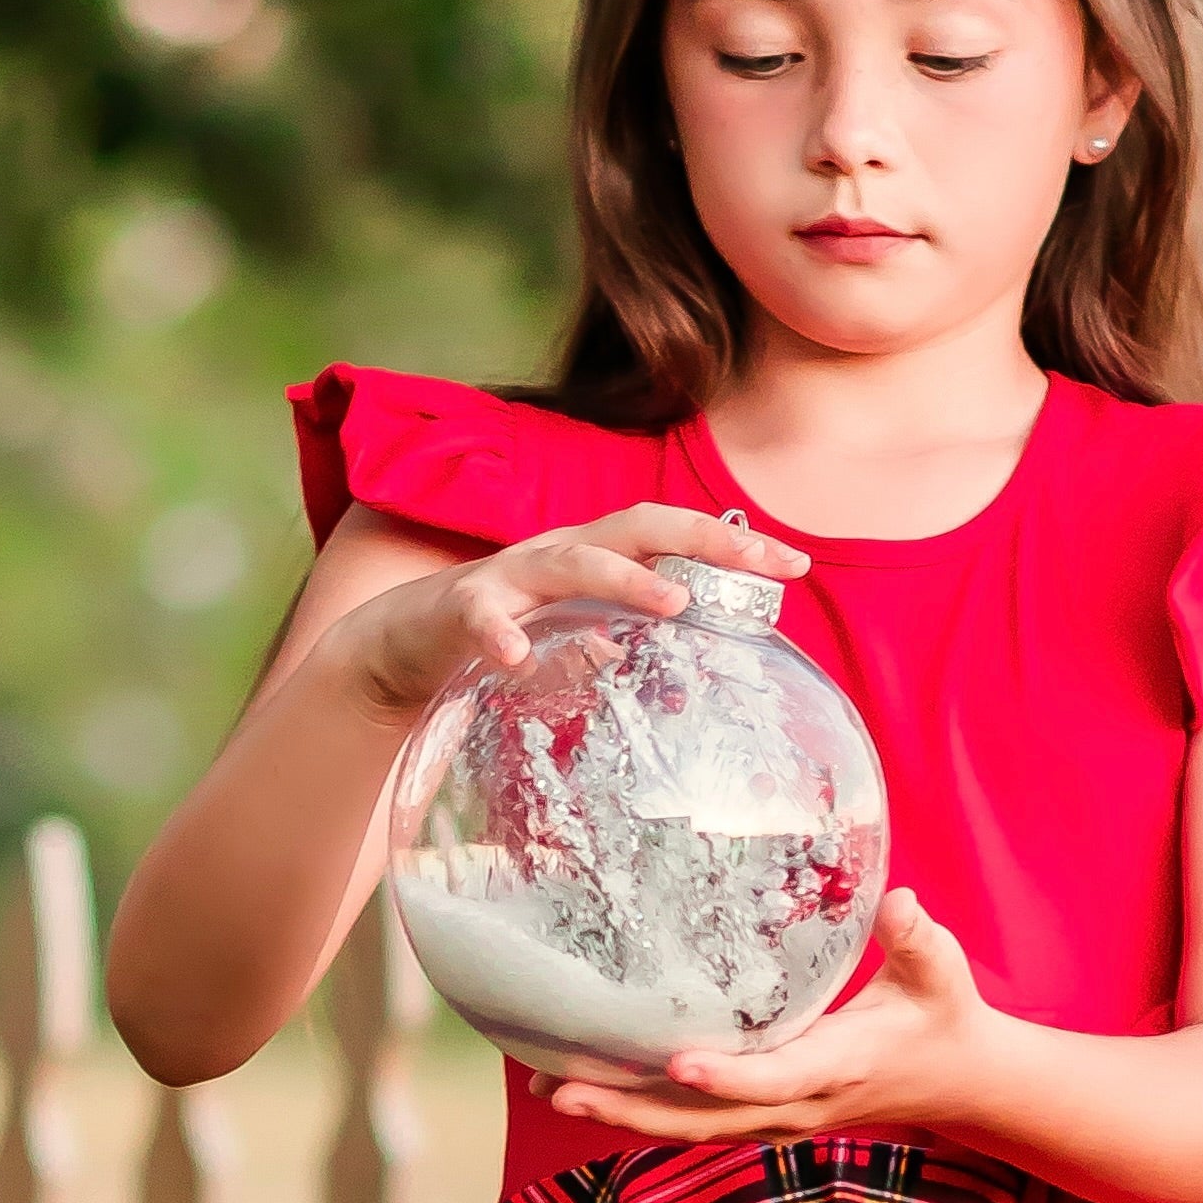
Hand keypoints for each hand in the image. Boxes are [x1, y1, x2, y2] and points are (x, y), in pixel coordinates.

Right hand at [321, 504, 807, 727]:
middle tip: (758, 558)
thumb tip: (682, 677)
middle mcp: (561, 552)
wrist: (406, 645)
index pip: (675, 538)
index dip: (734, 545)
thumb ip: (624, 650)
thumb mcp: (576, 645)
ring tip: (670, 606)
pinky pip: (483, 616)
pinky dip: (499, 634)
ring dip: (624, 580)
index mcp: (596, 557)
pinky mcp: (460, 607)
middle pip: (639, 526)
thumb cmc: (506, 640)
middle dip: (702, 539)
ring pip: (574, 562)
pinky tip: (513, 660)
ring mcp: (511, 575)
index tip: (796, 564)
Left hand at [539, 890, 988, 1144]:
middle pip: (704, 1119)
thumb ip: (916, 938)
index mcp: (837, 1067)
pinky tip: (589, 1091)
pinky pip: (694, 1122)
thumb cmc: (942, 1017)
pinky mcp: (763, 1116)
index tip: (678, 1061)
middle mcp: (798, 1105)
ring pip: (689, 1128)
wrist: (955, 1082)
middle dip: (632, 1108)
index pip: (776, 1078)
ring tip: (550, 1091)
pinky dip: (640, 1110)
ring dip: (621, 1113)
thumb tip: (897, 900)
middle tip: (561, 1092)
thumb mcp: (939, 972)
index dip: (728, 1077)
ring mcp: (776, 1118)